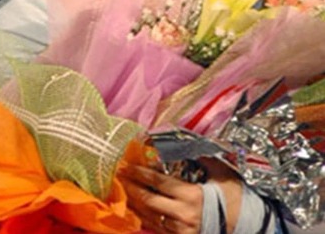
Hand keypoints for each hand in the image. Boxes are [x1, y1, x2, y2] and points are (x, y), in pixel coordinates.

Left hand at [120, 158, 242, 233]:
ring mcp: (182, 231)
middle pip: (149, 200)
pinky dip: (145, 219)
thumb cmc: (235, 198)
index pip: (159, 182)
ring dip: (135, 203)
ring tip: (123, 191)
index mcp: (192, 196)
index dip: (141, 173)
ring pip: (150, 217)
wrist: (249, 227)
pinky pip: (158, 229)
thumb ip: (204, 158)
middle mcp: (183, 215)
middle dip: (131, 187)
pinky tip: (137, 210)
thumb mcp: (222, 174)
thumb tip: (190, 142)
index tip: (127, 164)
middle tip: (118, 176)